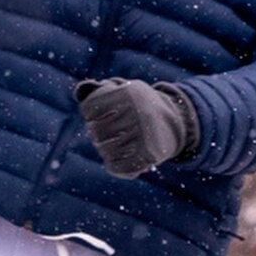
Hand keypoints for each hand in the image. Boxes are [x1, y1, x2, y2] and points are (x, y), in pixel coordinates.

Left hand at [78, 77, 196, 176]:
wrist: (174, 122)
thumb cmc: (140, 104)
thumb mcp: (124, 88)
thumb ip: (100, 90)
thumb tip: (81, 90)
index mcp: (128, 94)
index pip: (90, 108)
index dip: (91, 114)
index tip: (99, 114)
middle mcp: (136, 113)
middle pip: (95, 130)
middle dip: (98, 133)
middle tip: (109, 132)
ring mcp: (143, 135)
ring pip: (105, 150)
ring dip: (107, 150)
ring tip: (117, 144)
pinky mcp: (148, 155)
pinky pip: (116, 167)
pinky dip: (115, 166)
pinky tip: (121, 158)